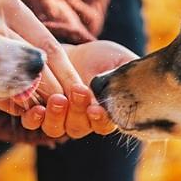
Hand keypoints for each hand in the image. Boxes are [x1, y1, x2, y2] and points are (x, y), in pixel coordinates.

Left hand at [0, 0, 137, 138]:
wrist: (67, 51)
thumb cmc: (99, 58)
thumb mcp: (120, 61)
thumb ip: (131, 75)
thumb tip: (147, 82)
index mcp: (105, 114)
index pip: (104, 125)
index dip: (101, 120)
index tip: (97, 108)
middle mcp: (82, 122)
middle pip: (80, 127)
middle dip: (79, 111)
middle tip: (78, 90)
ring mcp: (58, 119)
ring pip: (57, 129)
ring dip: (57, 116)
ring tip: (58, 100)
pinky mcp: (37, 112)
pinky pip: (34, 124)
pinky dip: (34, 119)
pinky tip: (36, 109)